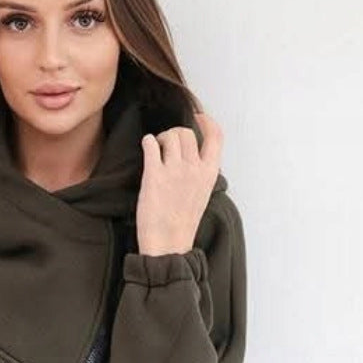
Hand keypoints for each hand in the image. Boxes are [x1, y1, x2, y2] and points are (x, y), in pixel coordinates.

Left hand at [135, 111, 223, 255]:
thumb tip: (192, 155)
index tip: (198, 117)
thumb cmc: (182, 223)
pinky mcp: (154, 175)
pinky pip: (151, 144)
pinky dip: (148, 142)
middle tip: (167, 145)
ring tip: (156, 150)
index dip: (207, 122)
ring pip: (170, 135)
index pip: (216, 137)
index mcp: (210, 173)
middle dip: (175, 133)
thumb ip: (201, 173)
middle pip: (187, 132)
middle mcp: (195, 168)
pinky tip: (146, 147)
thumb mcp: (201, 195)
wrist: (168, 245)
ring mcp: (175, 171)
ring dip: (161, 138)